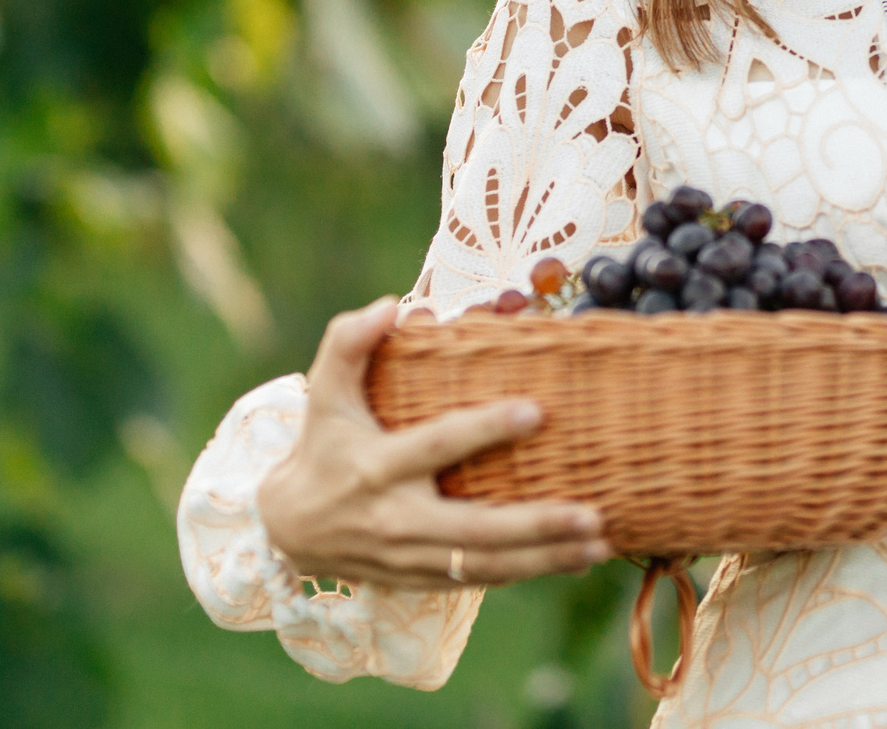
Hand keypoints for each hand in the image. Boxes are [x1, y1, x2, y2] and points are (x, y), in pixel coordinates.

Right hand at [256, 296, 609, 590]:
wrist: (287, 529)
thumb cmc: (322, 445)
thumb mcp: (324, 392)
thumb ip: (348, 343)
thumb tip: (389, 305)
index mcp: (376, 468)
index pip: (437, 446)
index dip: (485, 430)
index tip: (537, 412)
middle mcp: (396, 519)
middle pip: (474, 529)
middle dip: (536, 525)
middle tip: (592, 514)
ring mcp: (411, 557)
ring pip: (485, 565)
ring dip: (546, 558)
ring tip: (600, 543)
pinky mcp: (421, 580)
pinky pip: (481, 581)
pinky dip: (529, 572)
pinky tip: (575, 560)